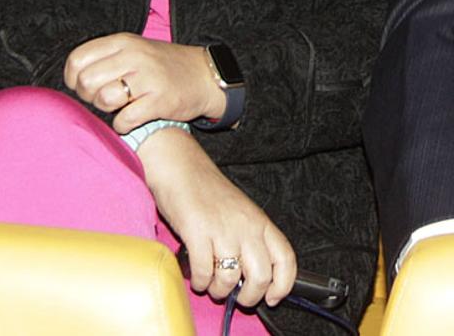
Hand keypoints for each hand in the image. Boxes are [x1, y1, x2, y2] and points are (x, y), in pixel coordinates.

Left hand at [64, 32, 225, 131]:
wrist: (205, 76)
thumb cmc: (161, 66)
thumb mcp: (132, 50)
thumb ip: (105, 58)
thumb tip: (73, 78)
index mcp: (121, 42)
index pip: (77, 59)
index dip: (73, 78)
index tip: (81, 87)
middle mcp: (133, 57)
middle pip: (87, 80)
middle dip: (88, 96)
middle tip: (100, 100)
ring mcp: (148, 78)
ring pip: (104, 98)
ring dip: (105, 110)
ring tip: (116, 108)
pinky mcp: (161, 100)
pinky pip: (126, 118)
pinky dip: (122, 124)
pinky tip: (127, 121)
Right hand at [139, 128, 295, 306]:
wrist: (177, 164)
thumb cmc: (204, 188)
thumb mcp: (239, 210)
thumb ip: (249, 237)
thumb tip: (249, 275)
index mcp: (259, 221)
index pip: (285, 259)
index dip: (282, 285)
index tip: (272, 297)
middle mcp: (245, 226)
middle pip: (260, 276)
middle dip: (249, 296)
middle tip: (236, 297)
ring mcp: (221, 229)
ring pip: (230, 278)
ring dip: (220, 290)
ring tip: (212, 287)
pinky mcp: (196, 231)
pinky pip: (204, 271)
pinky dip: (200, 281)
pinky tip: (196, 278)